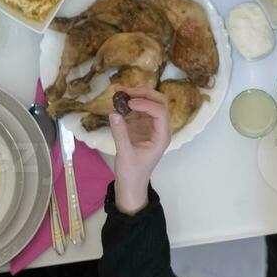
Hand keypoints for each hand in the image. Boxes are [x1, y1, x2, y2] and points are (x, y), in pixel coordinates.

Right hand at [108, 87, 171, 213]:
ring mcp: (150, 127)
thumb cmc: (132, 173)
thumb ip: (120, 133)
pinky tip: (117, 102)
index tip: (129, 104)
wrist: (131, 186)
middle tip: (125, 90)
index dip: (146, 104)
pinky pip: (138, 111)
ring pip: (148, 104)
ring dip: (135, 96)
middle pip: (158, 103)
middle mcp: (159, 129)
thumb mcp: (125, 154)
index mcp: (162, 136)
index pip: (160, 112)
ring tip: (118, 91)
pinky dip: (129, 105)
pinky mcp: (140, 128)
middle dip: (143, 94)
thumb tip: (114, 113)